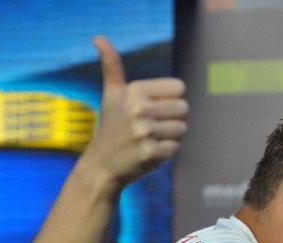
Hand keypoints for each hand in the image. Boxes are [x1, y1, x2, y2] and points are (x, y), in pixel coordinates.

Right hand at [79, 35, 187, 186]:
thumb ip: (112, 66)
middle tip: (151, 127)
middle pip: (184, 108)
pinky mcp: (150, 152)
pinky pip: (176, 148)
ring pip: (182, 129)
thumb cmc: (112, 127)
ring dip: (170, 137)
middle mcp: (138, 108)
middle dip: (172, 119)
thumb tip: (98, 37)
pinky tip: (149, 152)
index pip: (179, 88)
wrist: (101, 165)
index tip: (152, 109)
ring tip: (149, 139)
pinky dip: (166, 152)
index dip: (170, 100)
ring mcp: (144, 131)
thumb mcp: (112, 94)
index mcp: (134, 90)